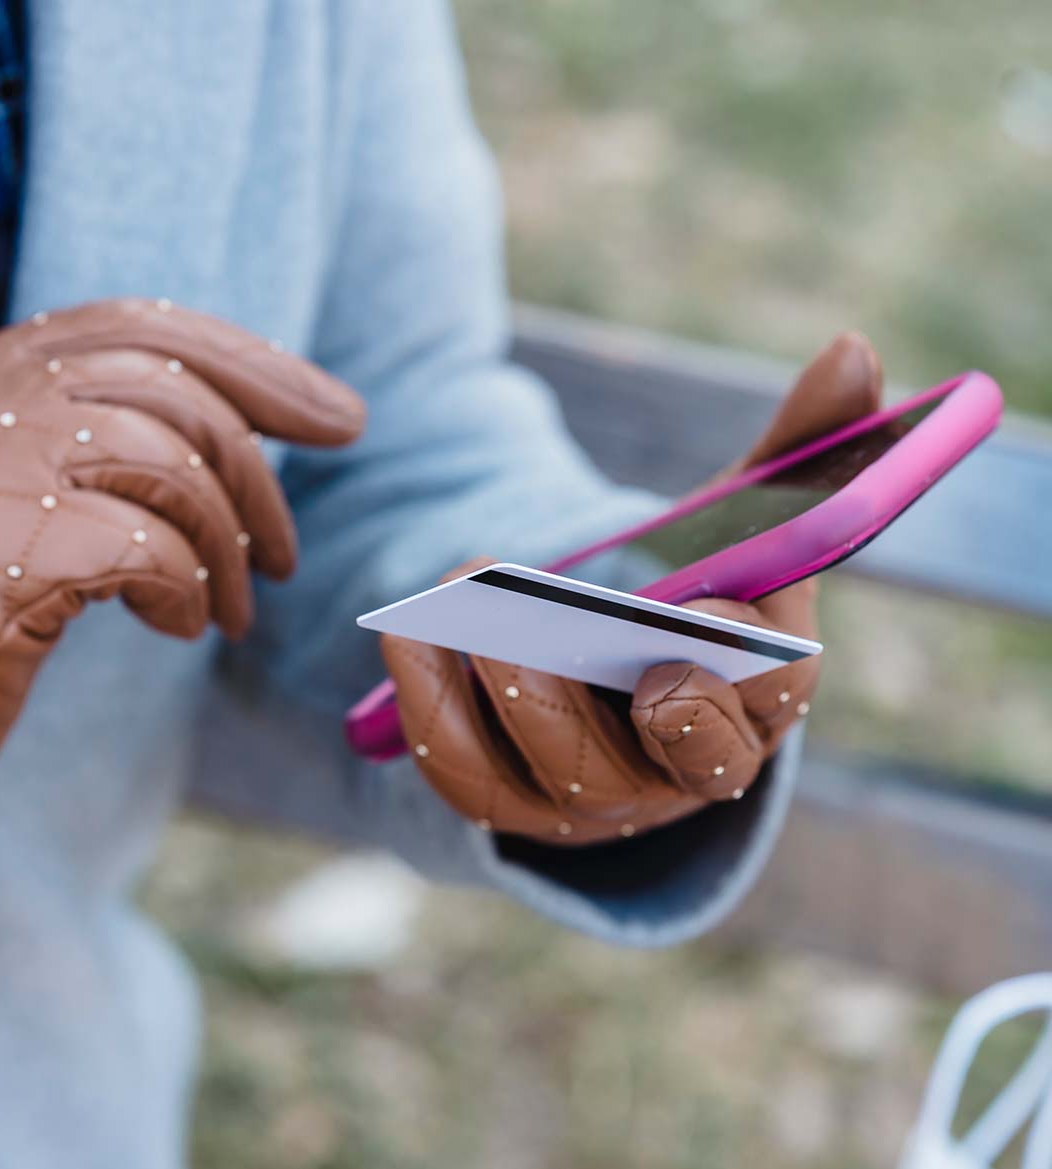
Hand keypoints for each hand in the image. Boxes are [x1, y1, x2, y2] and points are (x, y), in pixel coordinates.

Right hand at [0, 298, 363, 842]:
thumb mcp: (23, 499)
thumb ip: (110, 448)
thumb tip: (257, 434)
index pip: (149, 330)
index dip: (262, 370)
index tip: (341, 418)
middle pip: (179, 395)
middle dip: (261, 482)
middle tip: (288, 560)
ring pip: (176, 466)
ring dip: (228, 553)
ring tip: (229, 615)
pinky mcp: (6, 550)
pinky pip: (152, 548)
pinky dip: (186, 593)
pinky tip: (173, 628)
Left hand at [381, 333, 880, 844]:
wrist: (602, 671)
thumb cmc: (684, 598)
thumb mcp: (735, 525)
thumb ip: (793, 452)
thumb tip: (852, 351)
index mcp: (757, 703)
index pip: (775, 703)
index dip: (748, 662)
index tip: (711, 598)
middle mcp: (684, 772)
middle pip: (662, 760)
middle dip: (613, 688)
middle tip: (541, 622)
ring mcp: (599, 802)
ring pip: (562, 775)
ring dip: (512, 689)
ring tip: (465, 604)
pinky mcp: (515, 803)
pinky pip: (470, 776)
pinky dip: (435, 707)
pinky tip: (411, 638)